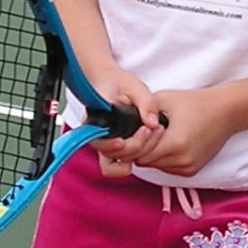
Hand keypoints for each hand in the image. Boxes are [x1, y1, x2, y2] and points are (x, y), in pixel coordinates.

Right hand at [88, 64, 170, 178]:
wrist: (109, 82)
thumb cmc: (118, 83)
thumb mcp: (135, 87)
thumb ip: (146, 103)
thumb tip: (152, 124)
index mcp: (96, 120)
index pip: (99, 141)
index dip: (113, 145)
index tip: (128, 138)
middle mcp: (96, 136)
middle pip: (110, 155)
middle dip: (135, 147)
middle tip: (151, 129)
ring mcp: (103, 145)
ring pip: (113, 165)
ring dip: (135, 155)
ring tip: (151, 135)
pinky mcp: (112, 148)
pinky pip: (117, 165)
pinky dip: (133, 159)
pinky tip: (147, 144)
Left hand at [130, 87, 238, 177]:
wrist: (226, 111)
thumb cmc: (196, 102)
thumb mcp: (164, 100)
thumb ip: (142, 113)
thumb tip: (124, 124)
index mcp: (175, 143)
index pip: (140, 154)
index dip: (137, 141)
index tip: (142, 128)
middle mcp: (182, 161)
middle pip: (146, 162)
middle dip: (143, 148)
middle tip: (148, 130)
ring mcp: (188, 168)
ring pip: (156, 167)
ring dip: (153, 154)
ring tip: (162, 135)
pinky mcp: (192, 171)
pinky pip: (168, 168)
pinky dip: (165, 158)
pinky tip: (172, 142)